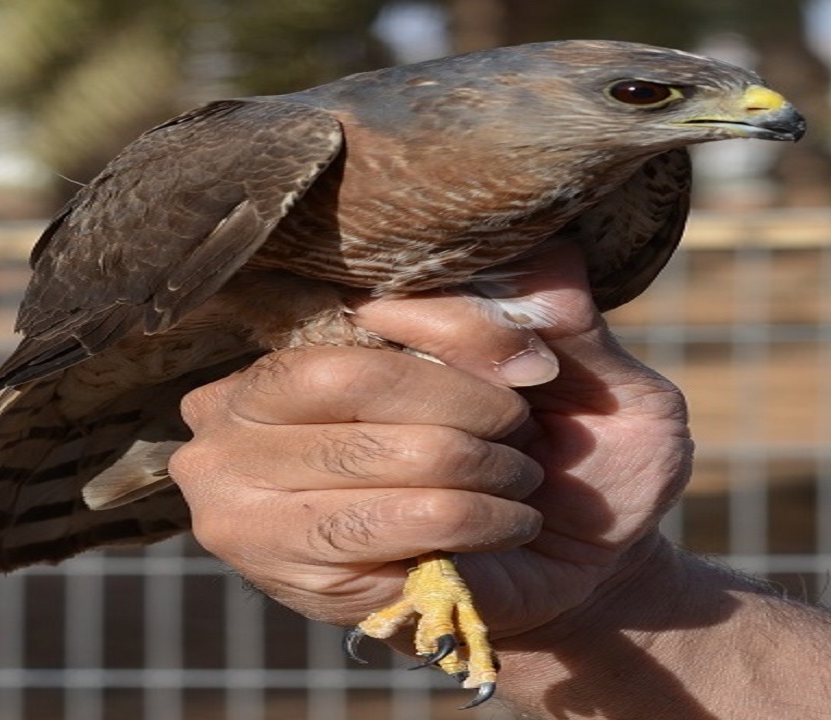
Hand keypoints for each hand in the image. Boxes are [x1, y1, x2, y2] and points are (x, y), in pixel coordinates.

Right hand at [170, 244, 691, 649]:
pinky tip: (507, 525)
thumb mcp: (583, 367)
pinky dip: (473, 520)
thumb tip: (546, 263)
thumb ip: (555, 311)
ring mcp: (247, 489)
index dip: (449, 329)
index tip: (535, 366)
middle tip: (523, 434)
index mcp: (310, 334)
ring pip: (375, 453)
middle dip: (465, 407)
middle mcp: (247, 405)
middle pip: (350, 375)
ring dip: (477, 467)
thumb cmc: (570, 446)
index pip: (358, 309)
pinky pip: (388, 525)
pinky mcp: (290, 567)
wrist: (569, 563)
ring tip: (519, 480)